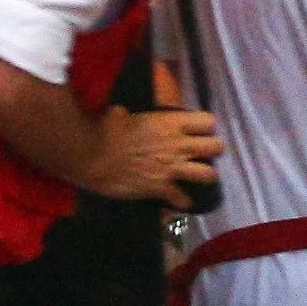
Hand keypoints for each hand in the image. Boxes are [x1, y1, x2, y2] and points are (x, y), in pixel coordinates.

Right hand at [77, 107, 219, 207]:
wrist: (89, 156)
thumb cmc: (105, 129)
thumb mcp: (126, 111)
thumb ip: (140, 111)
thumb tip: (133, 104)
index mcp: (172, 122)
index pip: (209, 121)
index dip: (207, 127)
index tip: (200, 131)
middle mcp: (179, 144)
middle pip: (217, 147)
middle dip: (213, 151)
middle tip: (202, 154)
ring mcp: (172, 167)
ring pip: (209, 174)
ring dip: (205, 176)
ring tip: (198, 177)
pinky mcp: (161, 188)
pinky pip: (183, 199)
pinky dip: (182, 201)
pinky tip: (179, 201)